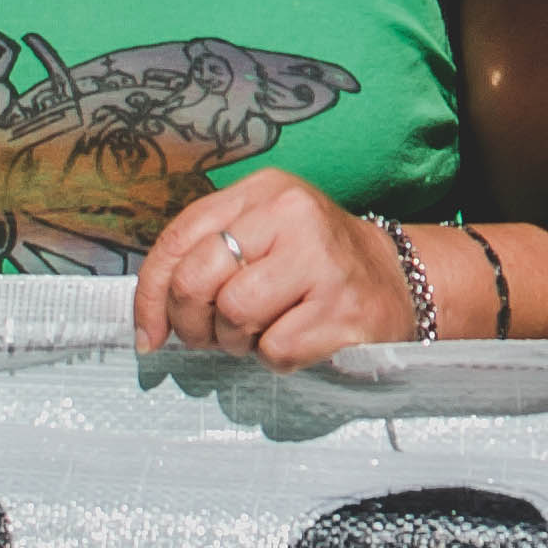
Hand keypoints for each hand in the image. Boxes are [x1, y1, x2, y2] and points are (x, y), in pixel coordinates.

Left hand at [134, 171, 402, 368]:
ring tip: (259, 332)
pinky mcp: (342, 309)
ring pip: (233, 316)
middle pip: (198, 279)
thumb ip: (206, 255)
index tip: (148, 332)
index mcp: (265, 190)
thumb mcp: (263, 234)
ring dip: (235, 341)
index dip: (150, 294)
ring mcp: (321, 261)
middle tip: (207, 337)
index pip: (179, 238)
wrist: (398, 282)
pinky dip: (274, 357)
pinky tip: (297, 338)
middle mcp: (292, 215)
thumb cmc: (313, 264)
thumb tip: (149, 320)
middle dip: (191, 323)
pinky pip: (273, 350)